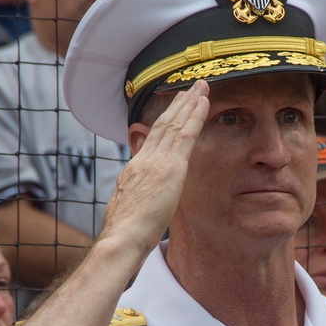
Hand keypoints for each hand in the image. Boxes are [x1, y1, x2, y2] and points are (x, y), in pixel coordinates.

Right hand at [100, 81, 209, 254]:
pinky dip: (194, 116)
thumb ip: (135, 201)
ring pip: (174, 124)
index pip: (150, 140)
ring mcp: (155, 162)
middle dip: (177, 105)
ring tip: (201, 87)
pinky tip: (204, 102)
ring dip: (189, 103)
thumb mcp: (126, 212)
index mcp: (133, 171)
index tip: (172, 109)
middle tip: (189, 88)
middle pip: (161, 126)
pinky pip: (185, 135)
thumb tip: (138, 204)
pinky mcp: (170, 167)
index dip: (162, 123)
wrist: (122, 238)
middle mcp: (143, 160)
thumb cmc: (124, 236)